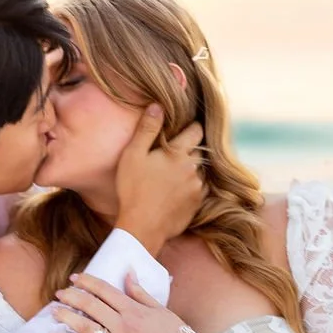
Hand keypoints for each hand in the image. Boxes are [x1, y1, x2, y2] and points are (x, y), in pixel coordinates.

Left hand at [51, 270, 191, 332]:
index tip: (74, 278)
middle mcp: (124, 327)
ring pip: (86, 329)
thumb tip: (127, 273)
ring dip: (67, 318)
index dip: (87, 282)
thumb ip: (141, 293)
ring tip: (54, 312)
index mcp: (135, 311)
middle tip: (59, 294)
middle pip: (91, 307)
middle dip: (72, 297)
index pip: (105, 291)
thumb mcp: (161, 310)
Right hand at [114, 105, 205, 256]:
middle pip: (199, 151)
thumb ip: (147, 129)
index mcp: (179, 153)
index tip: (185, 129)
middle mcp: (193, 169)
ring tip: (174, 175)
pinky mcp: (196, 205)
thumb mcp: (133, 155)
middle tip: (174, 154)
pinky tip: (176, 192)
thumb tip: (157, 106)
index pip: (196, 131)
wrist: (141, 227)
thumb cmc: (133, 189)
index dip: (192, 127)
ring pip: (200, 172)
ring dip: (191, 170)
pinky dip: (191, 187)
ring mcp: (197, 188)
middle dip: (190, 150)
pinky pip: (200, 190)